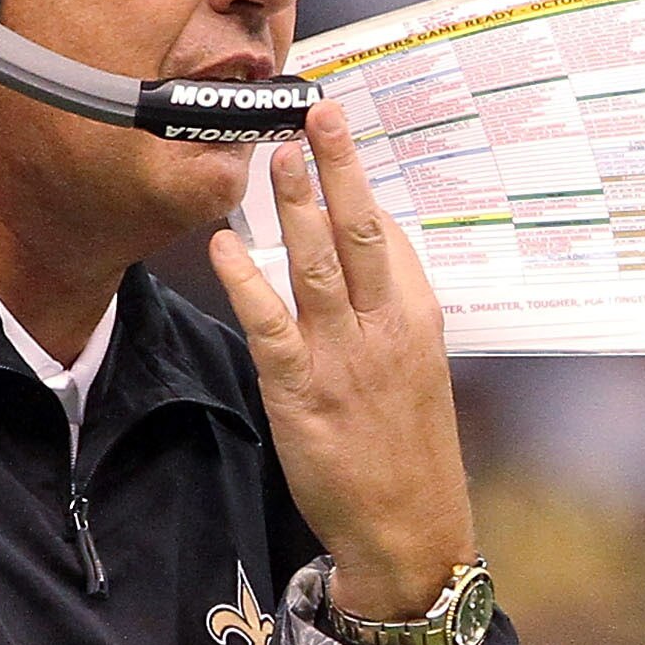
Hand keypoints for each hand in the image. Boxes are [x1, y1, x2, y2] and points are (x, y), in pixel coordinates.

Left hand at [207, 99, 475, 620]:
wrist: (408, 531)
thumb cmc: (409, 453)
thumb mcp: (418, 371)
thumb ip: (393, 313)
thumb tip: (367, 257)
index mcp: (418, 319)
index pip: (391, 235)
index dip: (363, 181)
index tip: (341, 133)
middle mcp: (385, 330)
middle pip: (362, 233)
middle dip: (340, 170)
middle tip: (318, 113)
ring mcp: (343, 359)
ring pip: (317, 267)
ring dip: (295, 208)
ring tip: (276, 157)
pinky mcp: (302, 393)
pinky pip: (271, 326)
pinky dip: (247, 282)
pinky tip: (225, 246)